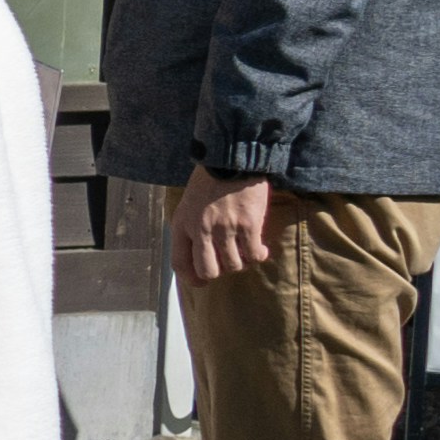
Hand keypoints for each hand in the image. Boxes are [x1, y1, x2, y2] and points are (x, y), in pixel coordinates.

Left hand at [181, 170, 281, 285]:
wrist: (232, 158)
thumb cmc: (210, 179)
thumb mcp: (189, 203)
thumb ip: (191, 226)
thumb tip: (199, 251)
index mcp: (182, 224)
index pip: (180, 262)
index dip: (191, 278)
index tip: (201, 281)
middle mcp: (201, 230)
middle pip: (208, 271)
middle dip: (219, 272)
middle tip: (226, 263)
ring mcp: (225, 229)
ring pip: (233, 265)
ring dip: (240, 262)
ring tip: (244, 251)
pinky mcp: (248, 225)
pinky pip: (253, 255)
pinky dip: (257, 256)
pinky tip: (260, 250)